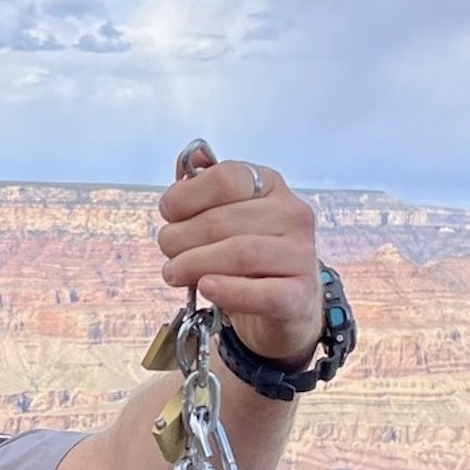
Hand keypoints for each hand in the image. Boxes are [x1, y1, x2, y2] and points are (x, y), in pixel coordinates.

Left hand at [156, 145, 320, 369]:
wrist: (283, 307)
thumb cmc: (246, 260)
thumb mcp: (225, 218)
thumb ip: (204, 192)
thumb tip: (189, 163)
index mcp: (271, 186)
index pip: (225, 177)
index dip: (185, 197)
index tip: (169, 215)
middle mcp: (292, 214)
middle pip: (221, 220)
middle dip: (180, 239)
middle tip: (169, 254)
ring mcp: (300, 255)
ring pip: (239, 253)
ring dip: (193, 264)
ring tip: (175, 273)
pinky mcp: (298, 295)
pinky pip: (260, 292)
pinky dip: (227, 290)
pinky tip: (207, 288)